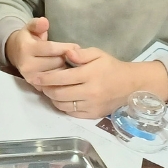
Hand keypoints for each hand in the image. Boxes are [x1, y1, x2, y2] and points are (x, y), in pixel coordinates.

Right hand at [4, 18, 77, 86]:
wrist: (16, 55)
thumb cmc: (28, 39)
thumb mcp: (31, 28)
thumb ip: (37, 24)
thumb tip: (44, 21)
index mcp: (26, 48)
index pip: (51, 48)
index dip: (65, 47)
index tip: (77, 47)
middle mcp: (27, 65)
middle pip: (56, 62)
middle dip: (65, 58)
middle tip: (69, 55)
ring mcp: (31, 78)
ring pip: (58, 74)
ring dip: (65, 69)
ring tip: (66, 63)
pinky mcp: (36, 87)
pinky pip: (56, 84)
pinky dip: (62, 79)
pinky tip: (63, 72)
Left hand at [32, 47, 167, 118]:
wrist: (131, 85)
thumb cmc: (111, 66)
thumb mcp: (97, 53)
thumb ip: (81, 53)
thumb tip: (66, 51)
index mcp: (89, 75)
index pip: (61, 78)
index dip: (46, 78)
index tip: (36, 77)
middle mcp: (89, 92)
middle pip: (59, 94)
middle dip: (47, 89)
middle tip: (41, 84)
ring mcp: (91, 106)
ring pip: (64, 105)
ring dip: (53, 99)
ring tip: (49, 91)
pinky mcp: (94, 115)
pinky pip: (72, 113)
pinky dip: (63, 107)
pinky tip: (61, 99)